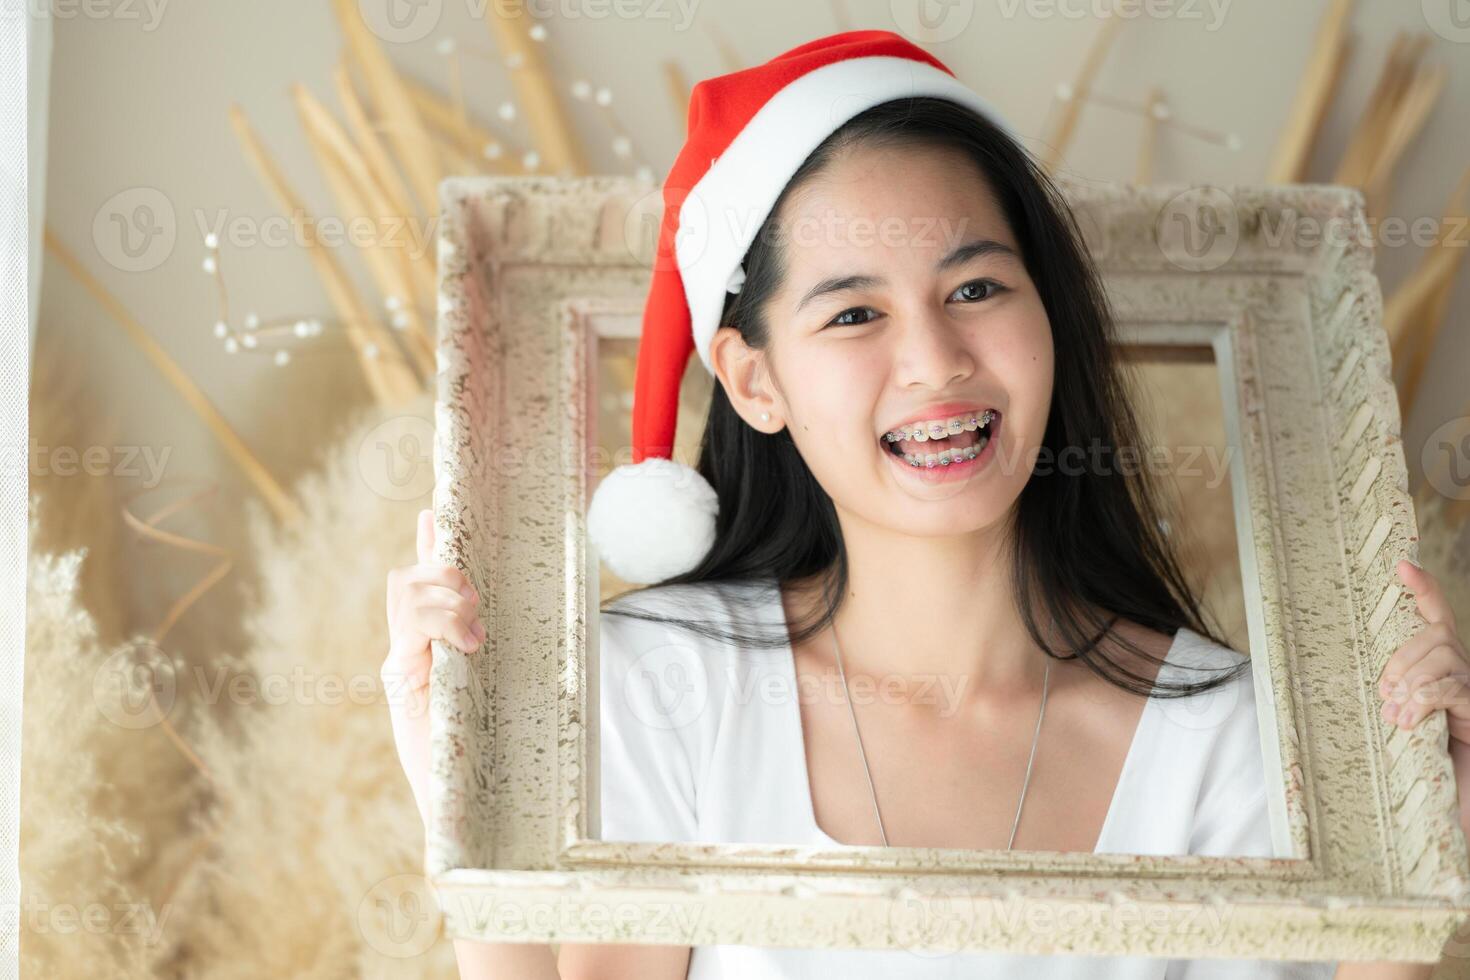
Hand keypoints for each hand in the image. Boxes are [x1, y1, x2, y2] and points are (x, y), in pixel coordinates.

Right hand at [381, 508, 483, 826]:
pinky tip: (469, 642)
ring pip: (407, 602)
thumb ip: (496, 649)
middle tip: (477, 595)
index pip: (420, 583)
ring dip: (445, 600)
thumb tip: (522, 609)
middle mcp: (408, 653)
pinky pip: (409, 636)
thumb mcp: (500, 686)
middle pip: (408, 583)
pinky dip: (440, 627)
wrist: (466, 811)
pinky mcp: (403, 687)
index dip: (427, 546)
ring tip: (476, 628)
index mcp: (429, 648)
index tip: (434, 511)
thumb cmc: (488, 752)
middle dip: (441, 572)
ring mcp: (403, 669)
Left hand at [1377, 559, 1468, 741]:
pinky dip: (1424, 700)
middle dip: (1402, 660)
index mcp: (1443, 662)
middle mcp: (1463, 666)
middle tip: (1385, 695)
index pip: (1436, 614)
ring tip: (1396, 716)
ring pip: (1441, 657)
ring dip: (1410, 684)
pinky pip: (1448, 688)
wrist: (1462, 786)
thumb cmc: (1430, 749)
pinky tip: (1409, 719)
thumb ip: (1397, 692)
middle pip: (1434, 635)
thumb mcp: (1406, 712)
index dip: (1424, 588)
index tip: (1402, 565)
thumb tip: (1383, 689)